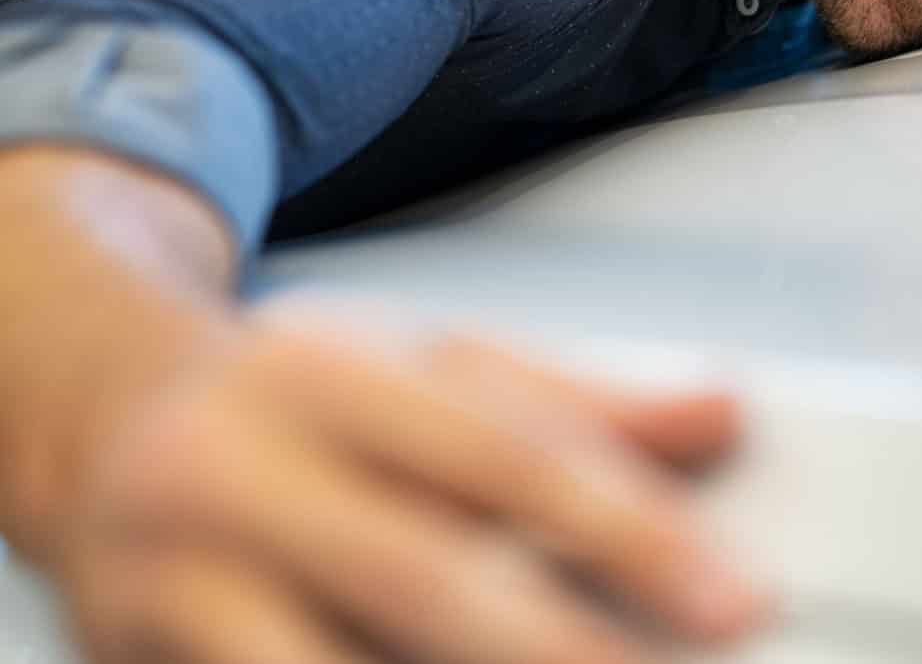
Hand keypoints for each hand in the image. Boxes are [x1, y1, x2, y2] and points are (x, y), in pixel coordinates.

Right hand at [51, 309, 764, 663]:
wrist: (103, 423)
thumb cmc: (301, 401)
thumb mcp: (433, 368)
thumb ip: (582, 403)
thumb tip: (725, 412)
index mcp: (329, 376)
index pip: (503, 454)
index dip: (629, 529)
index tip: (736, 594)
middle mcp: (235, 473)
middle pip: (418, 574)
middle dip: (557, 649)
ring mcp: (166, 583)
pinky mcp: (130, 663)